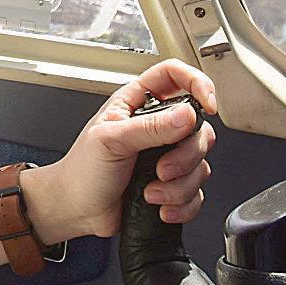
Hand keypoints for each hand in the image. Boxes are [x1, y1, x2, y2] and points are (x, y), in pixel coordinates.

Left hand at [26, 60, 217, 241]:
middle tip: (161, 168)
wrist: (77, 209)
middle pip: (199, 127)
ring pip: (201, 163)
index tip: (207, 104)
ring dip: (180, 185)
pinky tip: (160, 206)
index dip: (197, 82)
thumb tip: (186, 116)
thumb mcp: (111, 140)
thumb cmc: (83, 169)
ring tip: (152, 192)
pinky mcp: (172, 183)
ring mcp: (167, 155)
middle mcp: (157, 126)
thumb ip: (150, 127)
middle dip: (186, 155)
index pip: (175, 75)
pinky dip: (182, 204)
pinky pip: (196, 192)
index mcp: (138, 103)